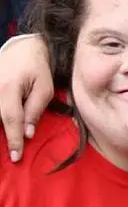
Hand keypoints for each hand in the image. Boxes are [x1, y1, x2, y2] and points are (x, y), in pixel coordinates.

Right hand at [0, 34, 53, 161]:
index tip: (16, 157)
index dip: (13, 139)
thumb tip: (28, 133)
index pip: (11, 119)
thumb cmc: (37, 68)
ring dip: (0, 129)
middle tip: (13, 157)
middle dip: (3, 138)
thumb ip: (35, 110)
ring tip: (7, 147)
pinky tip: (4, 131)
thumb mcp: (44, 87)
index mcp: (8, 88)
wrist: (21, 49)